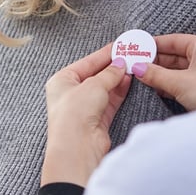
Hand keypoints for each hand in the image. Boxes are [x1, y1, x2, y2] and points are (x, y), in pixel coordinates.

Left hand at [41, 44, 130, 186]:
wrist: (77, 148)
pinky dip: (119, 92)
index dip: (104, 54)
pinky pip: (110, 101)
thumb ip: (108, 73)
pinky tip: (129, 81)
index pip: (86, 62)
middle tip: (131, 55)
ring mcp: (84, 108)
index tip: (119, 46)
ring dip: (118, 79)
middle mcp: (71, 94)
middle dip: (113, 67)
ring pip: (104, 88)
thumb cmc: (75, 114)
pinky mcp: (97, 120)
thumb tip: (120, 64)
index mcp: (62, 81)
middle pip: (96, 75)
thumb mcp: (93, 85)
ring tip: (133, 66)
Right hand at [132, 33, 195, 110]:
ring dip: (158, 73)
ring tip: (139, 76)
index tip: (137, 48)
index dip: (154, 44)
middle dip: (154, 60)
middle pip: (172, 55)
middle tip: (134, 64)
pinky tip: (152, 87)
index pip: (173, 40)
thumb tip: (136, 67)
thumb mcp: (180, 83)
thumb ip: (156, 74)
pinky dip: (165, 83)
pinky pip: (178, 81)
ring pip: (174, 69)